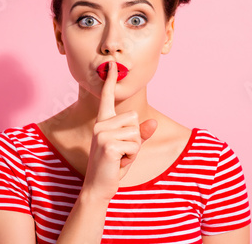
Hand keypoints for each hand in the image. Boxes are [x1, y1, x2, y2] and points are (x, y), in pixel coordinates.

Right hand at [82, 61, 157, 200]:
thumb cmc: (113, 166)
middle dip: (135, 138)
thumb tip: (152, 121)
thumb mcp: (129, 147)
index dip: (110, 80)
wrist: (99, 187)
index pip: (107, 97)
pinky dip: (132, 157)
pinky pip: (135, 145)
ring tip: (120, 157)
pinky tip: (119, 162)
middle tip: (121, 152)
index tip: (112, 64)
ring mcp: (103, 134)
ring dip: (134, 149)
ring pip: (136, 133)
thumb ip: (140, 134)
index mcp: (103, 122)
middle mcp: (101, 124)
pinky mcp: (108, 145)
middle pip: (134, 119)